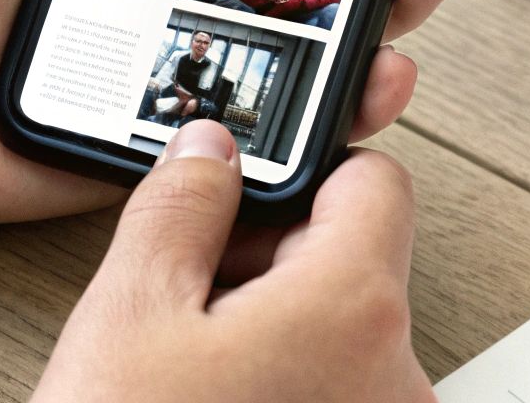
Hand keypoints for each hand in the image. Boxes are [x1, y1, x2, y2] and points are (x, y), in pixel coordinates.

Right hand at [31, 120, 434, 402]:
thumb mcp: (131, 313)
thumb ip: (182, 206)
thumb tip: (211, 151)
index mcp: (354, 309)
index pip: (377, 182)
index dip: (308, 173)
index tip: (249, 197)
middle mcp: (399, 376)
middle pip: (360, 263)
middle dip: (278, 260)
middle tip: (196, 293)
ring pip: (348, 336)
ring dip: (283, 330)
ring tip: (195, 368)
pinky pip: (346, 396)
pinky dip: (294, 387)